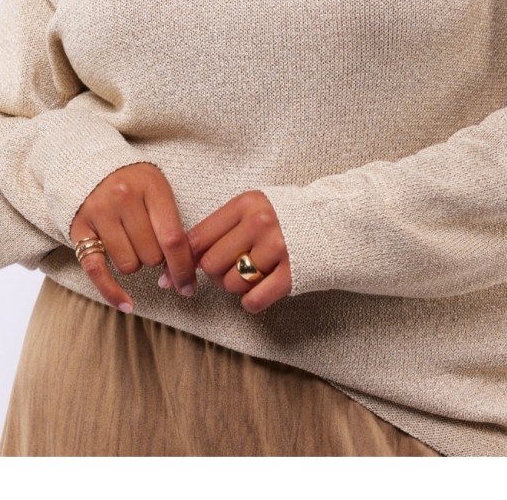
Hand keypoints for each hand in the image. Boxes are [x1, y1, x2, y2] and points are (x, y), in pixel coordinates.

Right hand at [69, 163, 196, 312]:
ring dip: (135, 263)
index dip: (183, 268)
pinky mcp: (78, 229)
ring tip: (131, 242)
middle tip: (151, 243)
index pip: (172, 238)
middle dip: (156, 258)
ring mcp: (99, 213)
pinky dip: (112, 292)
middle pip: (151, 255)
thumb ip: (171, 225)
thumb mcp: (158, 190)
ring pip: (128, 265)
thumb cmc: (134, 183)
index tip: (189, 287)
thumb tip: (182, 275)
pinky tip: (127, 304)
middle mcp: (124, 197)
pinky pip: (97, 271)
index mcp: (151, 186)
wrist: (91, 165)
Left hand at [181, 190, 291, 313]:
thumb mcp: (254, 209)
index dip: (183, 260)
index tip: (171, 277)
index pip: (199, 236)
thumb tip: (178, 261)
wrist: (335, 223)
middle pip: (212, 264)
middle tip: (228, 271)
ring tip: (251, 276)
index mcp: (246, 203)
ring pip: (232, 284)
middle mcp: (260, 222)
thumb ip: (221, 228)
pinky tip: (260, 292)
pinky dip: (251, 302)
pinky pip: (254, 300)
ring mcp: (278, 248)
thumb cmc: (286, 218)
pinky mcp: (292, 273)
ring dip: (236, 288)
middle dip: (215, 274)